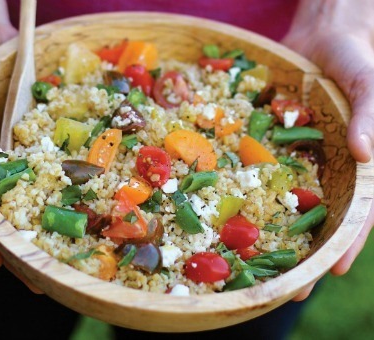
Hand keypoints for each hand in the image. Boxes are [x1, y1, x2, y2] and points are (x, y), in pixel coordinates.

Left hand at [282, 0, 373, 300]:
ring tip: (258, 265)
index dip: (347, 242)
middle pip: (322, 217)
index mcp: (358, 162)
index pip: (359, 210)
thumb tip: (370, 153)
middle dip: (308, 252)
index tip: (331, 270)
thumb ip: (373, 113)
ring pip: (291, 200)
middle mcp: (330, 166)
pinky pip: (265, 168)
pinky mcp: (278, 142)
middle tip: (290, 288)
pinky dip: (254, 189)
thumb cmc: (359, 58)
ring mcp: (302, 157)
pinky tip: (235, 211)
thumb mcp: (371, 82)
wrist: (326, 35)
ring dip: (278, 233)